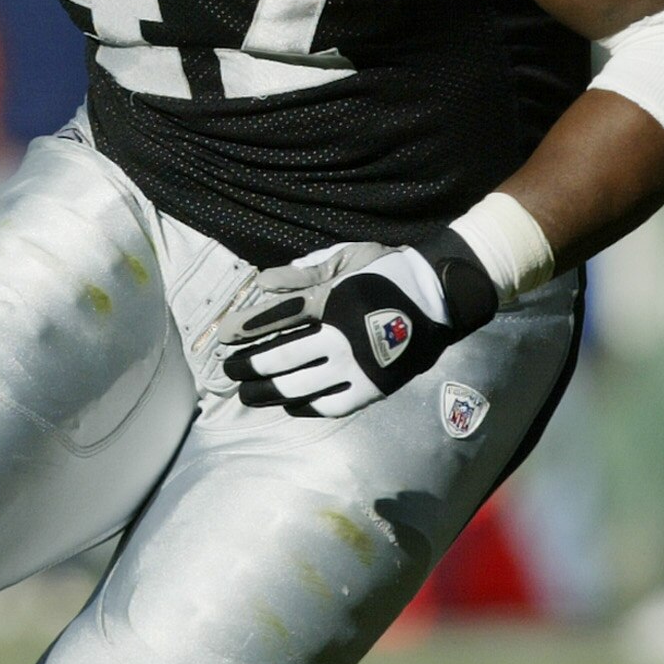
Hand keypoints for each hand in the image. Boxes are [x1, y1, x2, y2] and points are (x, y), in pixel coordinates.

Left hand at [219, 231, 498, 417]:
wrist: (439, 296)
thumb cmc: (386, 270)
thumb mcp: (345, 258)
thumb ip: (302, 273)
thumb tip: (261, 282)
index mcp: (332, 300)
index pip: (278, 317)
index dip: (247, 329)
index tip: (224, 337)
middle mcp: (340, 338)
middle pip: (281, 358)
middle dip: (249, 366)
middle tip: (229, 370)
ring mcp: (357, 368)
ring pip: (300, 387)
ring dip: (268, 392)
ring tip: (247, 393)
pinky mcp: (372, 389)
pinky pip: (330, 405)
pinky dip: (305, 406)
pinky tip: (289, 403)